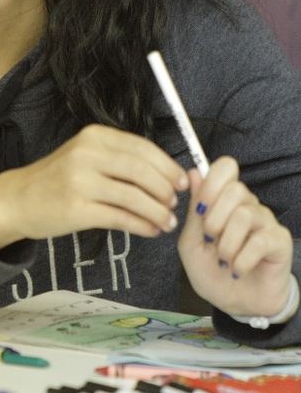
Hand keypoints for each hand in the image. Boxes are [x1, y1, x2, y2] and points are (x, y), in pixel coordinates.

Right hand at [0, 124, 187, 252]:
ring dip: (157, 211)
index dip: (167, 166)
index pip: (142, 147)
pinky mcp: (76, 209)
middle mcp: (87, 154)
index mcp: (93, 136)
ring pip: (134, 196)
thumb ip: (119, 158)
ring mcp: (80, 181)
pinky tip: (150, 230)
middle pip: (141, 171)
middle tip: (174, 203)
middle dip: (165, 189)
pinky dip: (142, 225)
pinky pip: (120, 218)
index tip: (182, 181)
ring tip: (166, 221)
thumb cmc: (58, 179)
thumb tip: (166, 174)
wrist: (18, 199)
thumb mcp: (85, 155)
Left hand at [178, 157, 292, 317]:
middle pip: (234, 189)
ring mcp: (265, 222)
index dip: (211, 183)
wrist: (236, 305)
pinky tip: (238, 269)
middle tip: (211, 241)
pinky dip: (242, 259)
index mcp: (224, 200)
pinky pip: (260, 240)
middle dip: (215, 219)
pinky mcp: (279, 241)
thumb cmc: (212, 272)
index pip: (226, 167)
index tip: (200, 209)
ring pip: (244, 215)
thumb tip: (194, 171)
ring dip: (227, 244)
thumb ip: (193, 211)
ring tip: (224, 260)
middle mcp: (247, 205)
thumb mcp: (191, 243)